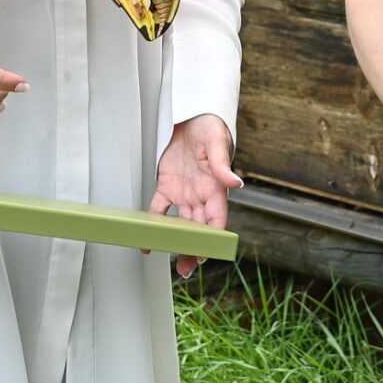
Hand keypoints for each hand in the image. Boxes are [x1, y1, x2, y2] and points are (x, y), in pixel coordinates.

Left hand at [149, 114, 242, 277]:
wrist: (191, 114)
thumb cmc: (210, 126)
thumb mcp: (216, 142)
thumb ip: (222, 164)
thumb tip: (235, 183)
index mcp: (216, 188)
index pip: (217, 218)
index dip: (212, 237)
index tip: (206, 252)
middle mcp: (201, 195)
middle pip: (199, 228)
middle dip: (195, 248)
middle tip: (187, 268)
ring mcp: (184, 193)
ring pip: (181, 225)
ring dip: (178, 243)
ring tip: (175, 264)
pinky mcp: (168, 186)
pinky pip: (160, 208)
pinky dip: (153, 223)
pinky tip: (148, 240)